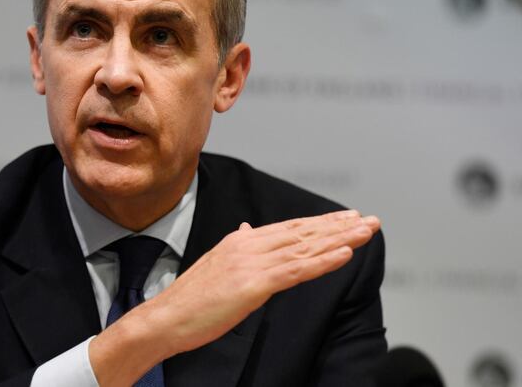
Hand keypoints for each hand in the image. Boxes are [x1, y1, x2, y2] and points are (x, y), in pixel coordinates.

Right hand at [89, 209, 380, 385]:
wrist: (165, 317)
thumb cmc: (189, 299)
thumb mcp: (216, 264)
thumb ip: (238, 246)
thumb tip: (249, 228)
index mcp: (240, 239)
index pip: (290, 227)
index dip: (321, 222)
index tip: (346, 218)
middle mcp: (248, 244)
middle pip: (303, 232)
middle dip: (339, 226)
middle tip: (369, 220)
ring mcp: (252, 263)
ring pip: (305, 248)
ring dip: (340, 239)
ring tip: (366, 232)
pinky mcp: (254, 285)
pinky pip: (296, 271)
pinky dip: (323, 261)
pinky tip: (344, 255)